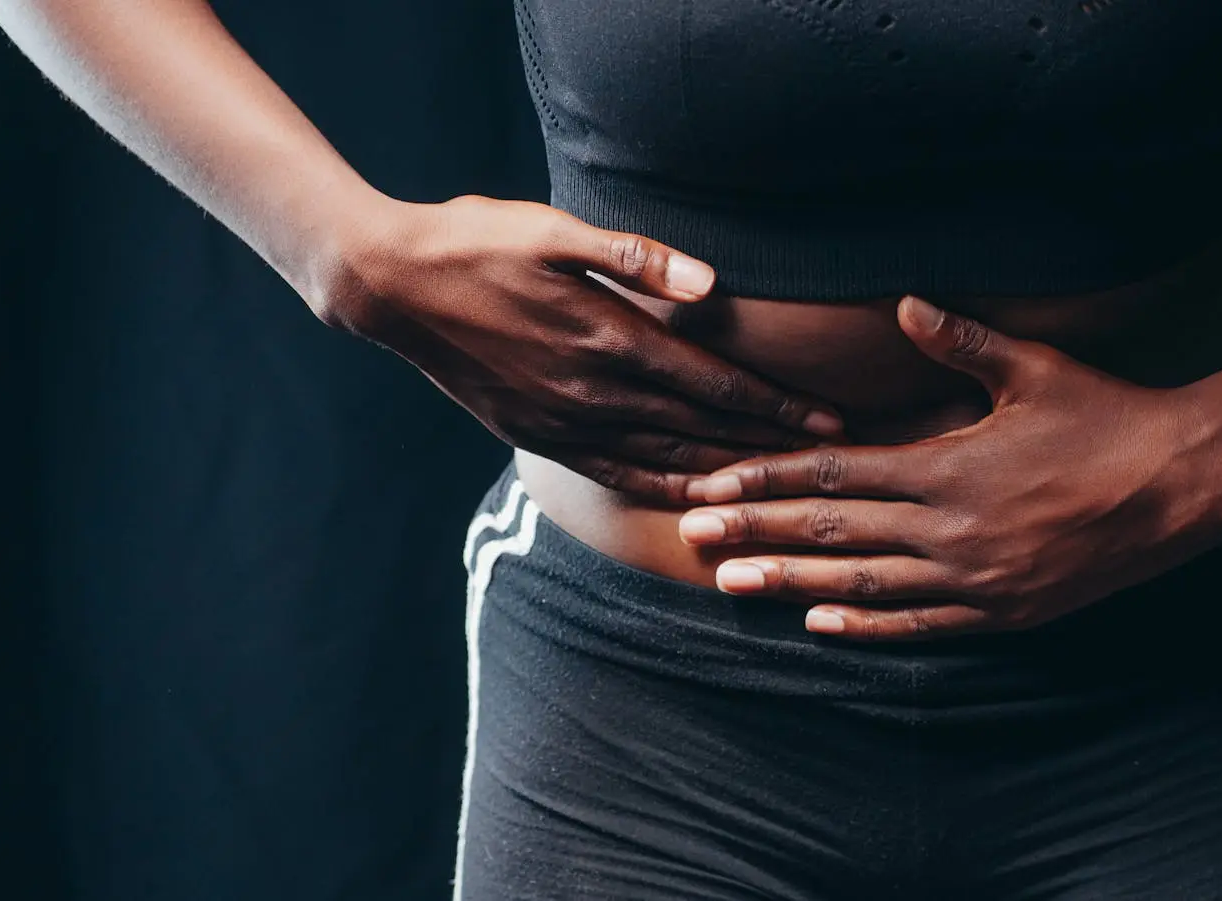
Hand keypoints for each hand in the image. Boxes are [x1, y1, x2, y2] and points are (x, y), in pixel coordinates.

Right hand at [313, 195, 844, 503]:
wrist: (391, 287)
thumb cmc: (476, 242)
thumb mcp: (554, 230)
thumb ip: (636, 258)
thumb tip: (709, 285)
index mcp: (608, 336)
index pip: (714, 383)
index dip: (776, 407)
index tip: (830, 423)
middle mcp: (592, 391)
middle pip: (702, 429)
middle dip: (771, 448)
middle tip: (829, 467)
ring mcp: (563, 421)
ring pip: (664, 459)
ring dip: (727, 475)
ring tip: (780, 490)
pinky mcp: (538, 435)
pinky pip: (614, 474)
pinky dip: (662, 488)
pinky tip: (694, 499)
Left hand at [676, 297, 1221, 639]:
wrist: (1185, 484)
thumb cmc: (1109, 416)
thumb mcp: (1035, 368)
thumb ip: (961, 340)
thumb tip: (906, 302)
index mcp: (947, 465)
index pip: (833, 472)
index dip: (767, 479)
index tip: (714, 483)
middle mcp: (951, 528)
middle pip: (832, 531)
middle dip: (755, 532)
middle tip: (689, 535)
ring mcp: (976, 578)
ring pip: (864, 583)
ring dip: (791, 584)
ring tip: (731, 585)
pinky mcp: (1004, 611)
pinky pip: (920, 624)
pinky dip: (867, 625)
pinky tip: (820, 624)